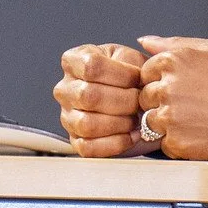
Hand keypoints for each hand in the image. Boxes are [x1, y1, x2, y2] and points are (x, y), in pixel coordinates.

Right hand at [53, 43, 146, 157]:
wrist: (135, 103)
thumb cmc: (132, 79)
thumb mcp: (134, 60)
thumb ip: (137, 59)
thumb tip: (142, 67)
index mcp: (74, 60)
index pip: (91, 66)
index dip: (120, 74)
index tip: (138, 78)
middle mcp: (64, 88)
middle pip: (89, 96)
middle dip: (123, 101)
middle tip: (140, 101)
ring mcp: (67, 116)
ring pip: (87, 123)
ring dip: (120, 123)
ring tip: (135, 118)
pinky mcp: (75, 140)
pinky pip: (90, 147)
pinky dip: (116, 143)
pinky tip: (131, 134)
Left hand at [137, 36, 207, 163]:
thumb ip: (175, 43)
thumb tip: (144, 42)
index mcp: (173, 60)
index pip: (145, 71)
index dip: (162, 80)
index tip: (182, 88)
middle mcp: (167, 87)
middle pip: (144, 96)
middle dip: (161, 101)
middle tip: (190, 107)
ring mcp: (169, 116)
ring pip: (150, 121)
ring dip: (167, 123)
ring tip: (197, 121)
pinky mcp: (176, 143)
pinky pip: (164, 144)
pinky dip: (178, 143)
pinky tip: (201, 135)